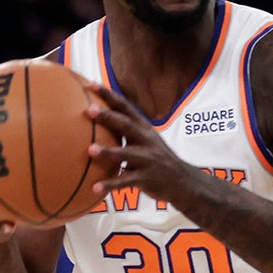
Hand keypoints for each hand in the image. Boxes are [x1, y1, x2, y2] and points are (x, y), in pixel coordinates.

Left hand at [84, 84, 188, 198]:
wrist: (183, 181)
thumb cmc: (157, 159)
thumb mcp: (146, 140)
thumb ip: (126, 131)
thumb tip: (98, 120)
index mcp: (144, 129)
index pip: (125, 107)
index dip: (109, 95)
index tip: (91, 84)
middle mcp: (146, 141)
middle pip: (126, 125)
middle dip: (108, 117)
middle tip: (89, 110)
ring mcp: (148, 160)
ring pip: (126, 154)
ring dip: (108, 152)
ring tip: (90, 150)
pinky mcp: (147, 178)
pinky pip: (126, 182)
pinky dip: (111, 185)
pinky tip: (95, 188)